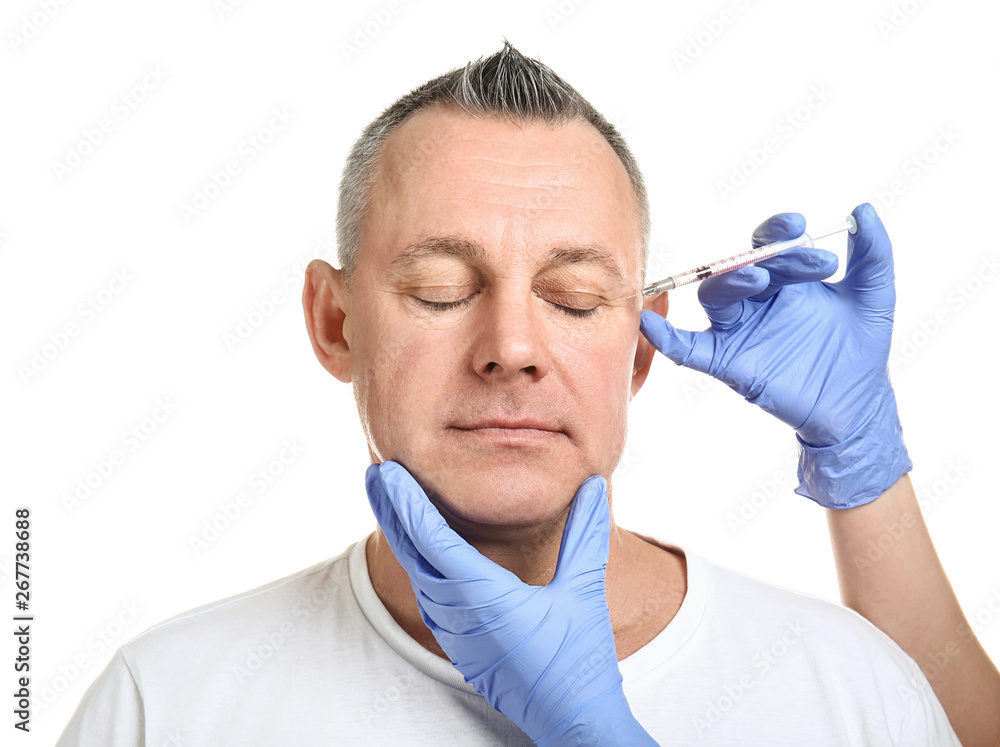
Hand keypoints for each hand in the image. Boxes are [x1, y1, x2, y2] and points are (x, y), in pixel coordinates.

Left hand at [365, 461, 656, 745]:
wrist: (571, 723)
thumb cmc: (578, 660)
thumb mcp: (585, 590)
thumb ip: (585, 534)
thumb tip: (591, 484)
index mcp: (485, 596)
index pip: (432, 539)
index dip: (407, 502)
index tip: (388, 474)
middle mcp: (460, 614)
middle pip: (412, 554)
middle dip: (391, 511)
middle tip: (375, 475)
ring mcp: (455, 634)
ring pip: (417, 576)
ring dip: (402, 536)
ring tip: (391, 502)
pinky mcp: (460, 646)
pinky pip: (428, 596)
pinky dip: (417, 564)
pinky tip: (419, 551)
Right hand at [639, 203, 910, 507]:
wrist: (857, 404)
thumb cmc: (861, 348)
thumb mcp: (875, 295)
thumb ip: (873, 254)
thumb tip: (863, 211)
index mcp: (785, 279)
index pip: (770, 245)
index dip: (779, 232)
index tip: (800, 226)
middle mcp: (757, 300)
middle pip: (741, 267)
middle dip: (764, 258)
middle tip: (800, 258)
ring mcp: (740, 330)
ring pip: (716, 297)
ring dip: (730, 282)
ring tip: (757, 277)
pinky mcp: (729, 362)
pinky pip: (690, 349)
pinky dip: (667, 338)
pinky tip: (651, 324)